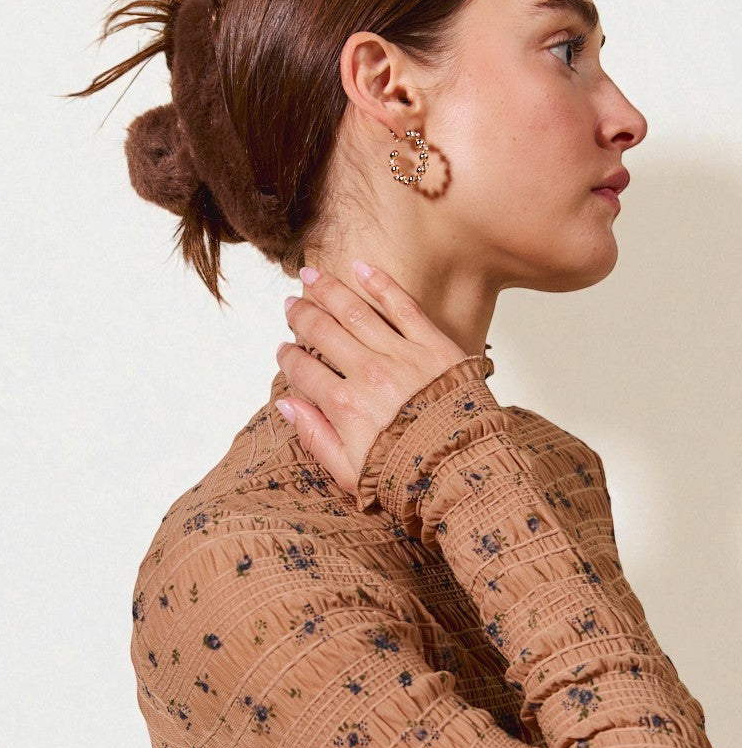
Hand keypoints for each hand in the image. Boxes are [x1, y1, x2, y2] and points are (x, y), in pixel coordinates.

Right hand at [275, 263, 470, 495]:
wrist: (463, 472)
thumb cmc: (408, 478)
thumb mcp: (350, 473)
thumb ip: (315, 437)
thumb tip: (287, 405)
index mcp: (344, 406)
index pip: (304, 371)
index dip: (288, 358)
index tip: (283, 351)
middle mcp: (368, 373)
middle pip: (323, 333)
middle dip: (301, 316)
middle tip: (290, 305)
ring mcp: (401, 355)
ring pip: (355, 312)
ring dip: (328, 290)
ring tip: (310, 275)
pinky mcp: (433, 345)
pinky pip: (402, 306)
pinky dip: (380, 284)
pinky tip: (361, 268)